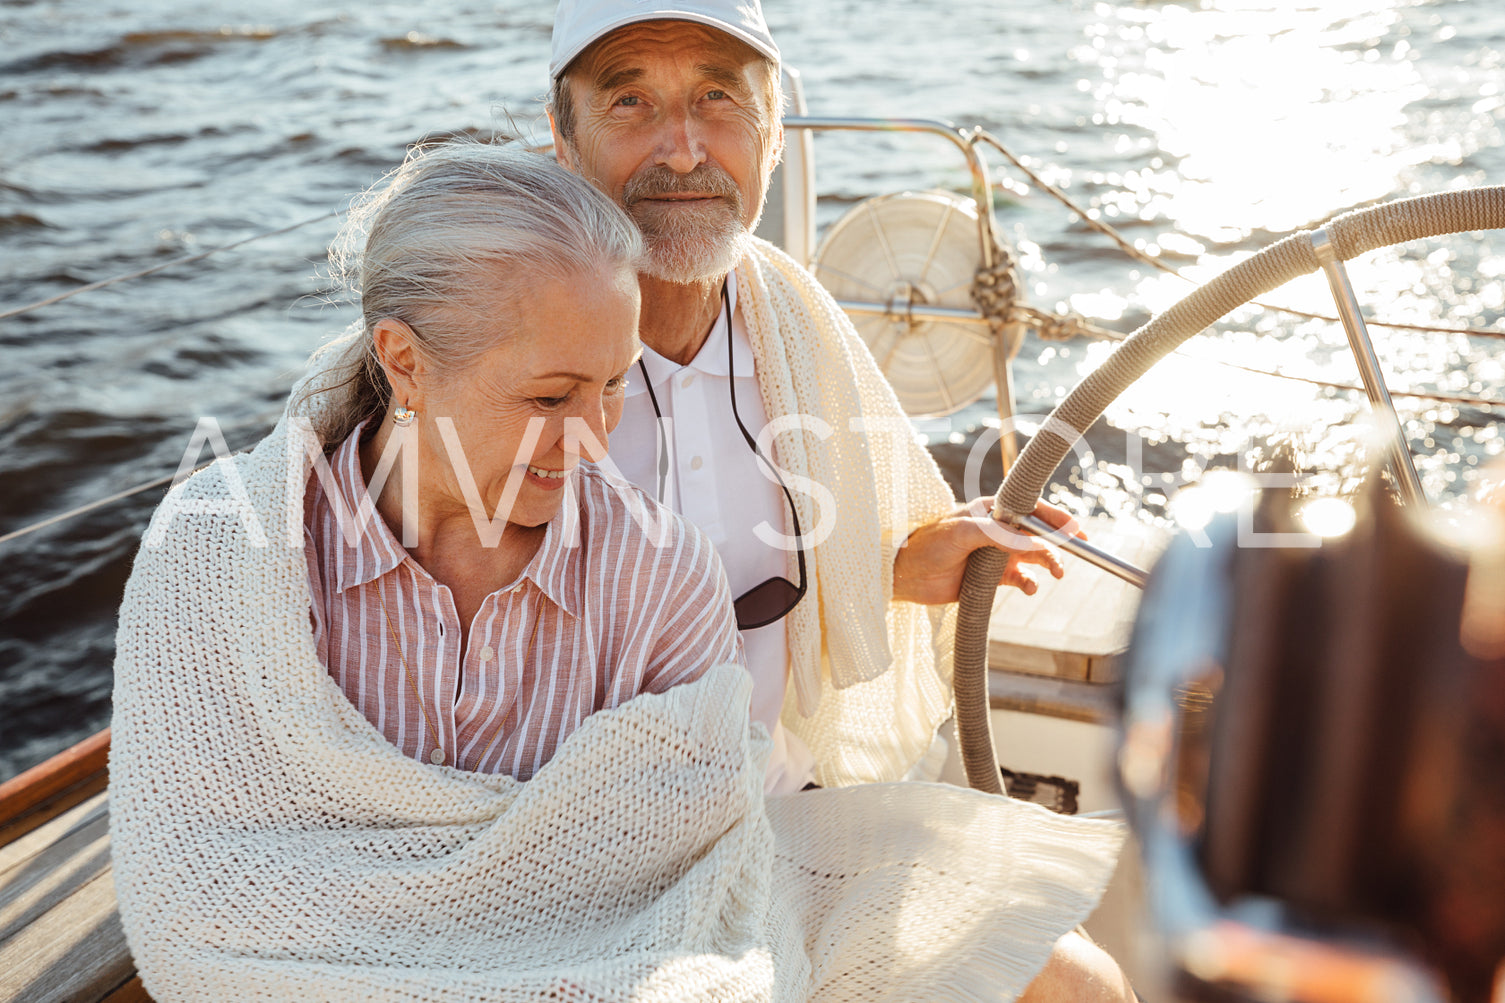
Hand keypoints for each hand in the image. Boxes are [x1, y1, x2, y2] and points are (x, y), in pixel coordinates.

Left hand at [891, 498, 1085, 604]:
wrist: (904, 575)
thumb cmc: (926, 544)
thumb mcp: (961, 532)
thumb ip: (995, 534)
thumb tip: (1031, 540)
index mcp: (991, 511)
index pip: (1031, 509)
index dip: (1055, 518)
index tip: (1075, 529)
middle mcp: (997, 531)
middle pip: (1038, 533)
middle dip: (1059, 542)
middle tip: (1078, 551)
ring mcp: (996, 554)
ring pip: (1034, 556)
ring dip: (1049, 563)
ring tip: (1057, 573)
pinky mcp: (991, 578)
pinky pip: (1021, 579)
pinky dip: (1030, 583)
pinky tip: (1029, 588)